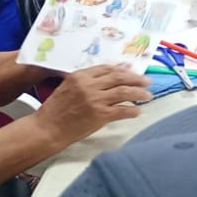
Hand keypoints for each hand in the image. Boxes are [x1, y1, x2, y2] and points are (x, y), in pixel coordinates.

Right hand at [33, 64, 151, 144]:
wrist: (48, 128)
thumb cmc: (56, 109)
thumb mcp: (68, 87)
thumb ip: (88, 79)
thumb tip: (110, 73)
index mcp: (80, 76)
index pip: (107, 68)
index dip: (123, 69)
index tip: (133, 71)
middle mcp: (89, 85)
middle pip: (119, 77)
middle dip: (136, 79)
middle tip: (147, 82)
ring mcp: (95, 100)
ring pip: (124, 92)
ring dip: (139, 93)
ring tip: (148, 95)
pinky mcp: (100, 115)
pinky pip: (122, 110)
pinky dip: (133, 110)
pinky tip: (138, 111)